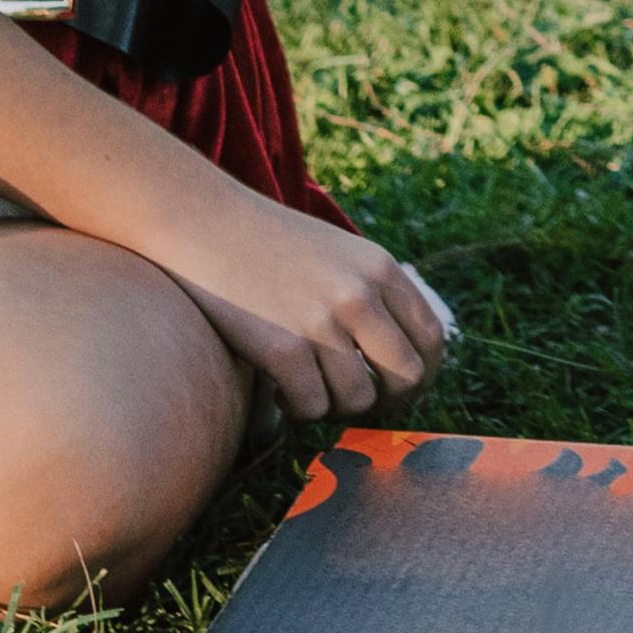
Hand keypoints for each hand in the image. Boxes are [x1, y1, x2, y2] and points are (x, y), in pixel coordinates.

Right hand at [158, 192, 445, 424]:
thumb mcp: (339, 252)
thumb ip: (373, 294)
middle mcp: (359, 295)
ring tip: (309, 390)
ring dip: (336, 407)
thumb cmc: (267, 242)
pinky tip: (280, 393)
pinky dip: (299, 410)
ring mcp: (322, 322)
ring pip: (358, 400)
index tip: (406, 390)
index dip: (425, 375)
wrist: (202, 223)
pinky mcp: (282, 349)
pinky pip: (312, 407)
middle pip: (405, 376)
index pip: (430, 338)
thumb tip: (404, 360)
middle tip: (360, 402)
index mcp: (380, 269)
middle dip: (389, 401)